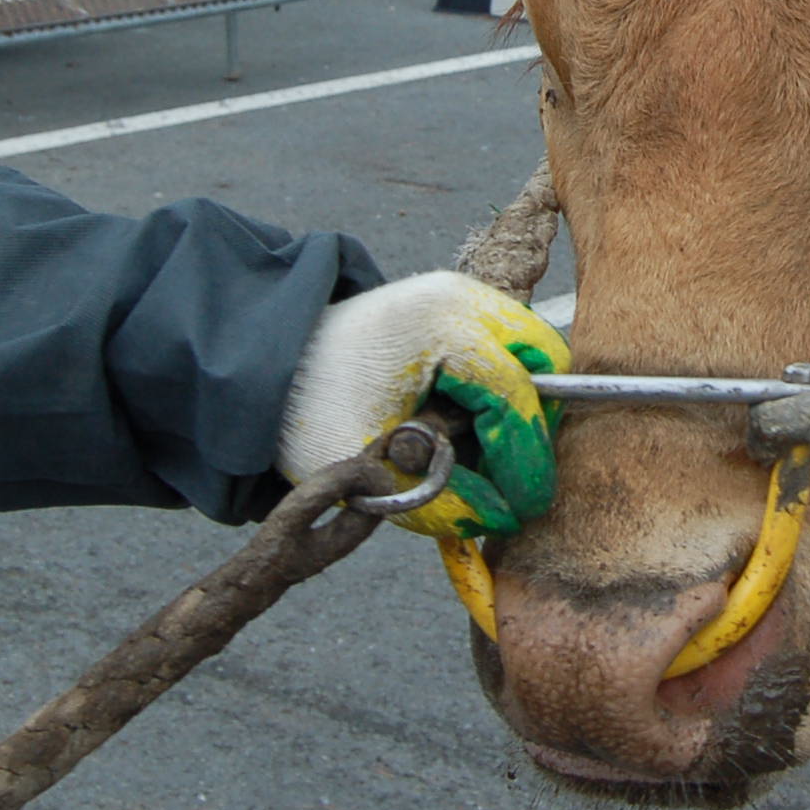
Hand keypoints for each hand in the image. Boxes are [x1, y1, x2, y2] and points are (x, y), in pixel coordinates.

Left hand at [277, 271, 569, 539]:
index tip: (524, 507)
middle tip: (510, 477)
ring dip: (520, 406)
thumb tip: (507, 515)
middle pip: (543, 359)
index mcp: (441, 326)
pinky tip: (466, 428)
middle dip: (535, 422)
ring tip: (479, 455)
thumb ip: (443, 499)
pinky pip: (507, 351)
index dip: (525, 458)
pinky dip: (502, 392)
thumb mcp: (371, 470)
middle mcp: (462, 297)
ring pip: (532, 353)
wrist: (266, 363)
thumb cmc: (308, 410)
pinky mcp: (456, 307)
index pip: (514, 395)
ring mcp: (462, 294)